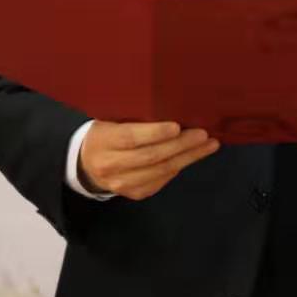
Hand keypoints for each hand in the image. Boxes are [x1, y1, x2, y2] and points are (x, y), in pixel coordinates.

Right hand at [78, 120, 219, 199]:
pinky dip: (179, 167)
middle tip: (203, 134)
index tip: (177, 126)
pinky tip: (193, 155)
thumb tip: (170, 103)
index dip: (155, 133)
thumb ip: (133, 115)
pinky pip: (162, 180)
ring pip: (161, 171)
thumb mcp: (110, 118)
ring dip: (188, 158)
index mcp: (104, 141)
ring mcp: (123, 184)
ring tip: (209, 145)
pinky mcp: (135, 193)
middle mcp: (111, 165)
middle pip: (151, 157)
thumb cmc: (106, 132)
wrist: (87, 164)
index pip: (130, 138)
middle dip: (181, 145)